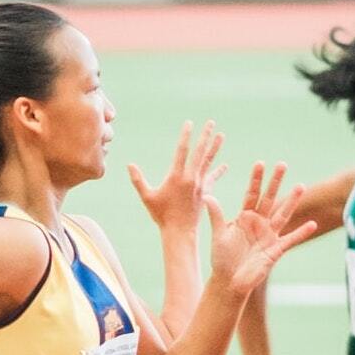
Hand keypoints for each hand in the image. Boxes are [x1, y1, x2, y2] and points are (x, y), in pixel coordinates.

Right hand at [128, 119, 225, 237]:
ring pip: (208, 162)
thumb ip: (138, 180)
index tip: (189, 123)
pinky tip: (225, 165)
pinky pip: (212, 178)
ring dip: (214, 148)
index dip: (186, 136)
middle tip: (211, 122)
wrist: (179, 231)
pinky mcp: (205, 192)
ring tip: (221, 135)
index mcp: (176, 177)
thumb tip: (129, 165)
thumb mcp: (147, 197)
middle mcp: (191, 178)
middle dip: (205, 136)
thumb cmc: (161, 215)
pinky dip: (218, 171)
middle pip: (200, 152)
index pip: (182, 151)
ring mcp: (200, 185)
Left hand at [206, 162, 315, 295]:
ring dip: (292, 202)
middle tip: (283, 164)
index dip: (256, 180)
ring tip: (301, 186)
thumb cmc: (222, 259)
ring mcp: (268, 236)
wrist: (228, 281)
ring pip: (282, 215)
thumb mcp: (218, 235)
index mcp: (244, 218)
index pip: (251, 195)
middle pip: (269, 199)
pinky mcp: (275, 250)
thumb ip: (216, 215)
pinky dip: (301, 233)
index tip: (260, 163)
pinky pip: (291, 239)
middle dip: (275, 183)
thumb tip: (206, 196)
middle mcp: (259, 223)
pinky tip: (312, 224)